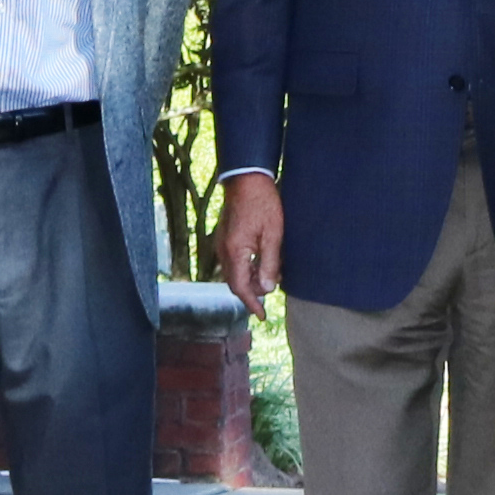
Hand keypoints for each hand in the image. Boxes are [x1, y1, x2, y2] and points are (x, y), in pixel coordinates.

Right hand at [218, 171, 284, 315]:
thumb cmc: (263, 203)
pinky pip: (232, 261)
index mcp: (235, 252)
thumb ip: (269, 263)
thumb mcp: (273, 234)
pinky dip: (245, 268)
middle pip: (235, 283)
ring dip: (249, 279)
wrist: (247, 178)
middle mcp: (223, 251)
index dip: (252, 304)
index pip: (241, 288)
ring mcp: (221, 243)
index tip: (262, 316)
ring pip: (234, 272)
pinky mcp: (224, 237)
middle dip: (252, 292)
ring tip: (270, 275)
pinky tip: (260, 262)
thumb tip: (267, 289)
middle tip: (271, 292)